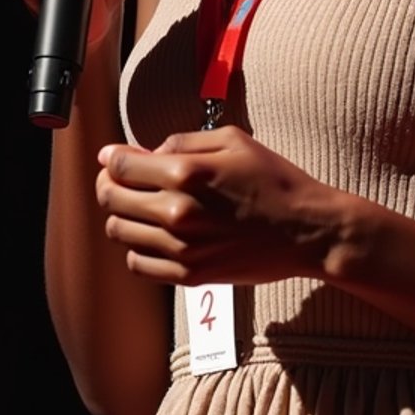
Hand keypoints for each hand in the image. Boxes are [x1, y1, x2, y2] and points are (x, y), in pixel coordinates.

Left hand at [96, 127, 339, 286]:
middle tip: (118, 179)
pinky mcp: (188, 275)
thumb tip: (145, 151)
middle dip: (109, 183)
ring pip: (119, 232)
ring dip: (121, 215)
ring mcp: (180, 248)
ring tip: (137, 206)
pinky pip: (138, 264)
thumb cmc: (273, 179)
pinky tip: (152, 235)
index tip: (111, 157)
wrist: (304, 230)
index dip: (110, 158)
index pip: (120, 166)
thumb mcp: (233, 139)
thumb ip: (183, 140)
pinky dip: (135, 248)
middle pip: (112, 198)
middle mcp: (176, 212)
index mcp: (185, 173)